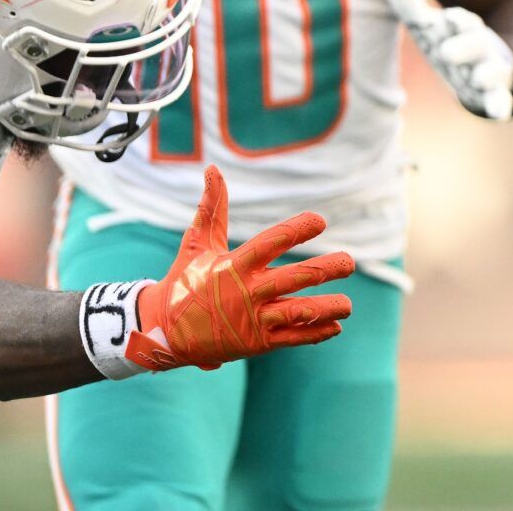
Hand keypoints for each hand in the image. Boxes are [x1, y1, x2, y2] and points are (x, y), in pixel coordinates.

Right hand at [127, 166, 353, 371]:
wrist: (162, 332)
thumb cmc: (184, 282)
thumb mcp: (196, 244)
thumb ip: (211, 208)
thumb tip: (212, 169)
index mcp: (234, 266)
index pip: (270, 242)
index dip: (296, 230)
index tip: (320, 220)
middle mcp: (246, 292)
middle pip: (293, 279)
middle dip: (325, 270)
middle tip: (350, 262)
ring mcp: (251, 320)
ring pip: (296, 312)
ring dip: (326, 308)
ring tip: (348, 304)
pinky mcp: (254, 343)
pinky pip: (290, 338)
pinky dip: (314, 333)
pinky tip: (335, 326)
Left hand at [377, 0, 512, 119]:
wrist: (499, 66)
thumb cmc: (454, 43)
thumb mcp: (429, 26)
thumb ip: (408, 3)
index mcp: (465, 30)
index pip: (463, 22)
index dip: (458, 21)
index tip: (451, 18)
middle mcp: (481, 49)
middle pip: (477, 44)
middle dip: (467, 46)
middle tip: (449, 52)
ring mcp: (491, 72)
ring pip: (493, 72)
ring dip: (489, 75)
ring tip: (480, 79)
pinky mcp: (497, 96)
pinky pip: (501, 101)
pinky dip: (500, 106)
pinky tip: (499, 113)